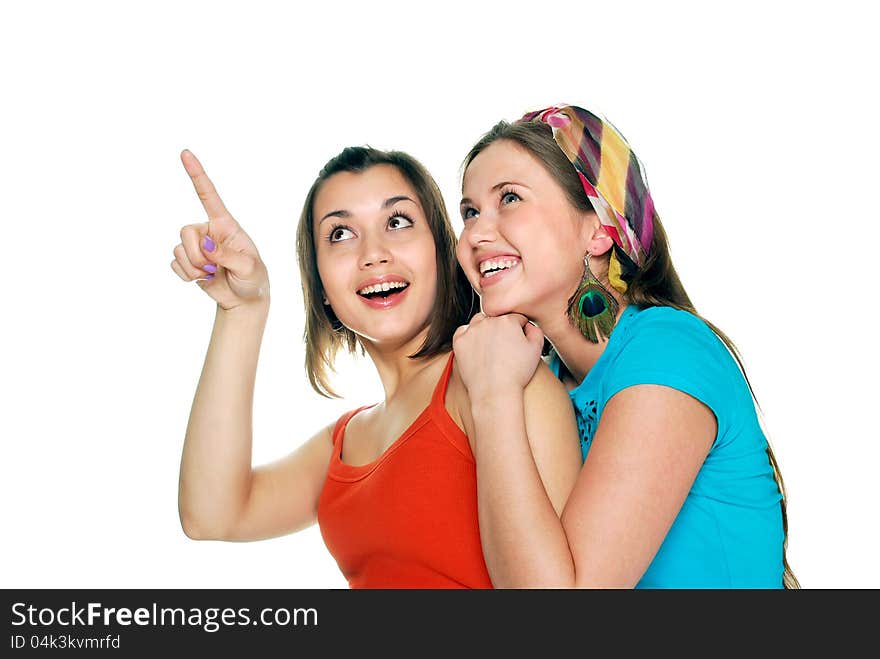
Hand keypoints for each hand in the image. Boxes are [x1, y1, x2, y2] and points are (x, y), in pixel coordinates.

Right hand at [170, 150, 268, 310]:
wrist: (244, 300)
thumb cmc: (253, 279)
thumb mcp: (249, 268)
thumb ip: (229, 256)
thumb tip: (206, 247)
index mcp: (226, 224)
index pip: (209, 195)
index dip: (197, 174)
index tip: (185, 153)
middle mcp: (208, 231)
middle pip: (185, 231)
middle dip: (197, 255)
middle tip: (214, 269)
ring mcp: (196, 246)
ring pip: (179, 250)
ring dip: (194, 268)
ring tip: (212, 274)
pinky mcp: (186, 261)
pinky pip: (175, 265)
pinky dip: (187, 276)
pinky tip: (202, 279)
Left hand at [452, 313, 544, 401]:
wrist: (495, 392)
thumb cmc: (516, 374)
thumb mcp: (537, 350)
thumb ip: (535, 330)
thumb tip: (527, 325)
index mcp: (508, 321)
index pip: (516, 318)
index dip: (519, 330)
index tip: (517, 342)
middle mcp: (488, 322)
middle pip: (497, 319)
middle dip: (501, 330)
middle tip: (504, 349)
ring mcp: (472, 331)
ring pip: (479, 323)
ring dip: (484, 330)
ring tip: (490, 349)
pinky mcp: (459, 341)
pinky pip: (463, 332)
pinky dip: (468, 337)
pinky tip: (477, 350)